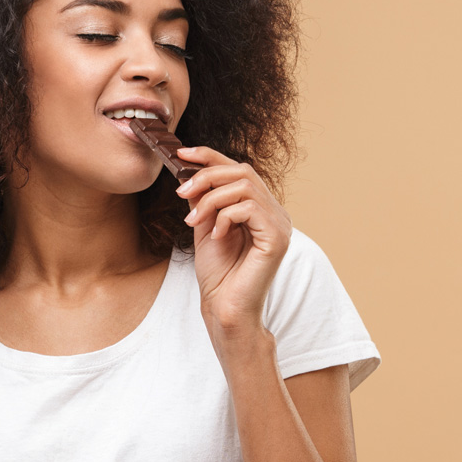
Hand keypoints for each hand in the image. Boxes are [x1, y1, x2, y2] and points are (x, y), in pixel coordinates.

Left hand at [174, 146, 291, 354]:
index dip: (210, 156)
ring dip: (212, 199)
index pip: (238, 170)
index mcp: (260, 208)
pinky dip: (226, 217)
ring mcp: (280, 224)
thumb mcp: (204, 226)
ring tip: (193, 221)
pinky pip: (250, 208)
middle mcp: (275, 212)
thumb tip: (189, 170)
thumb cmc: (217, 273)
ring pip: (245, 186)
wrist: (223, 307)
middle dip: (206, 176)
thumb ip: (203, 199)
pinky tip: (216, 235)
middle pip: (242, 171)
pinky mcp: (278, 237)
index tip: (181, 153)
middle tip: (181, 191)